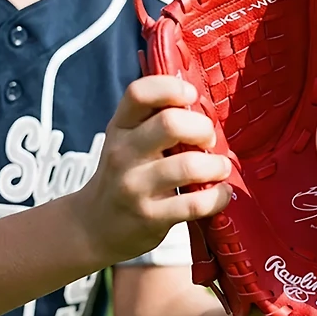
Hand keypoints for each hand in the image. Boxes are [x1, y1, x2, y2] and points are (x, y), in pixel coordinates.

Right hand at [70, 75, 232, 265]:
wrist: (95, 227)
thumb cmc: (125, 177)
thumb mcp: (127, 143)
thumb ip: (154, 122)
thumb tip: (202, 107)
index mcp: (120, 128)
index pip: (139, 93)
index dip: (171, 88)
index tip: (192, 97)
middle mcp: (123, 154)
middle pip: (170, 124)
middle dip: (202, 129)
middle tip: (209, 140)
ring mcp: (135, 187)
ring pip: (188, 166)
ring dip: (216, 165)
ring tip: (220, 168)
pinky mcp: (150, 217)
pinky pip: (195, 204)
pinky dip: (218, 197)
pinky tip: (221, 193)